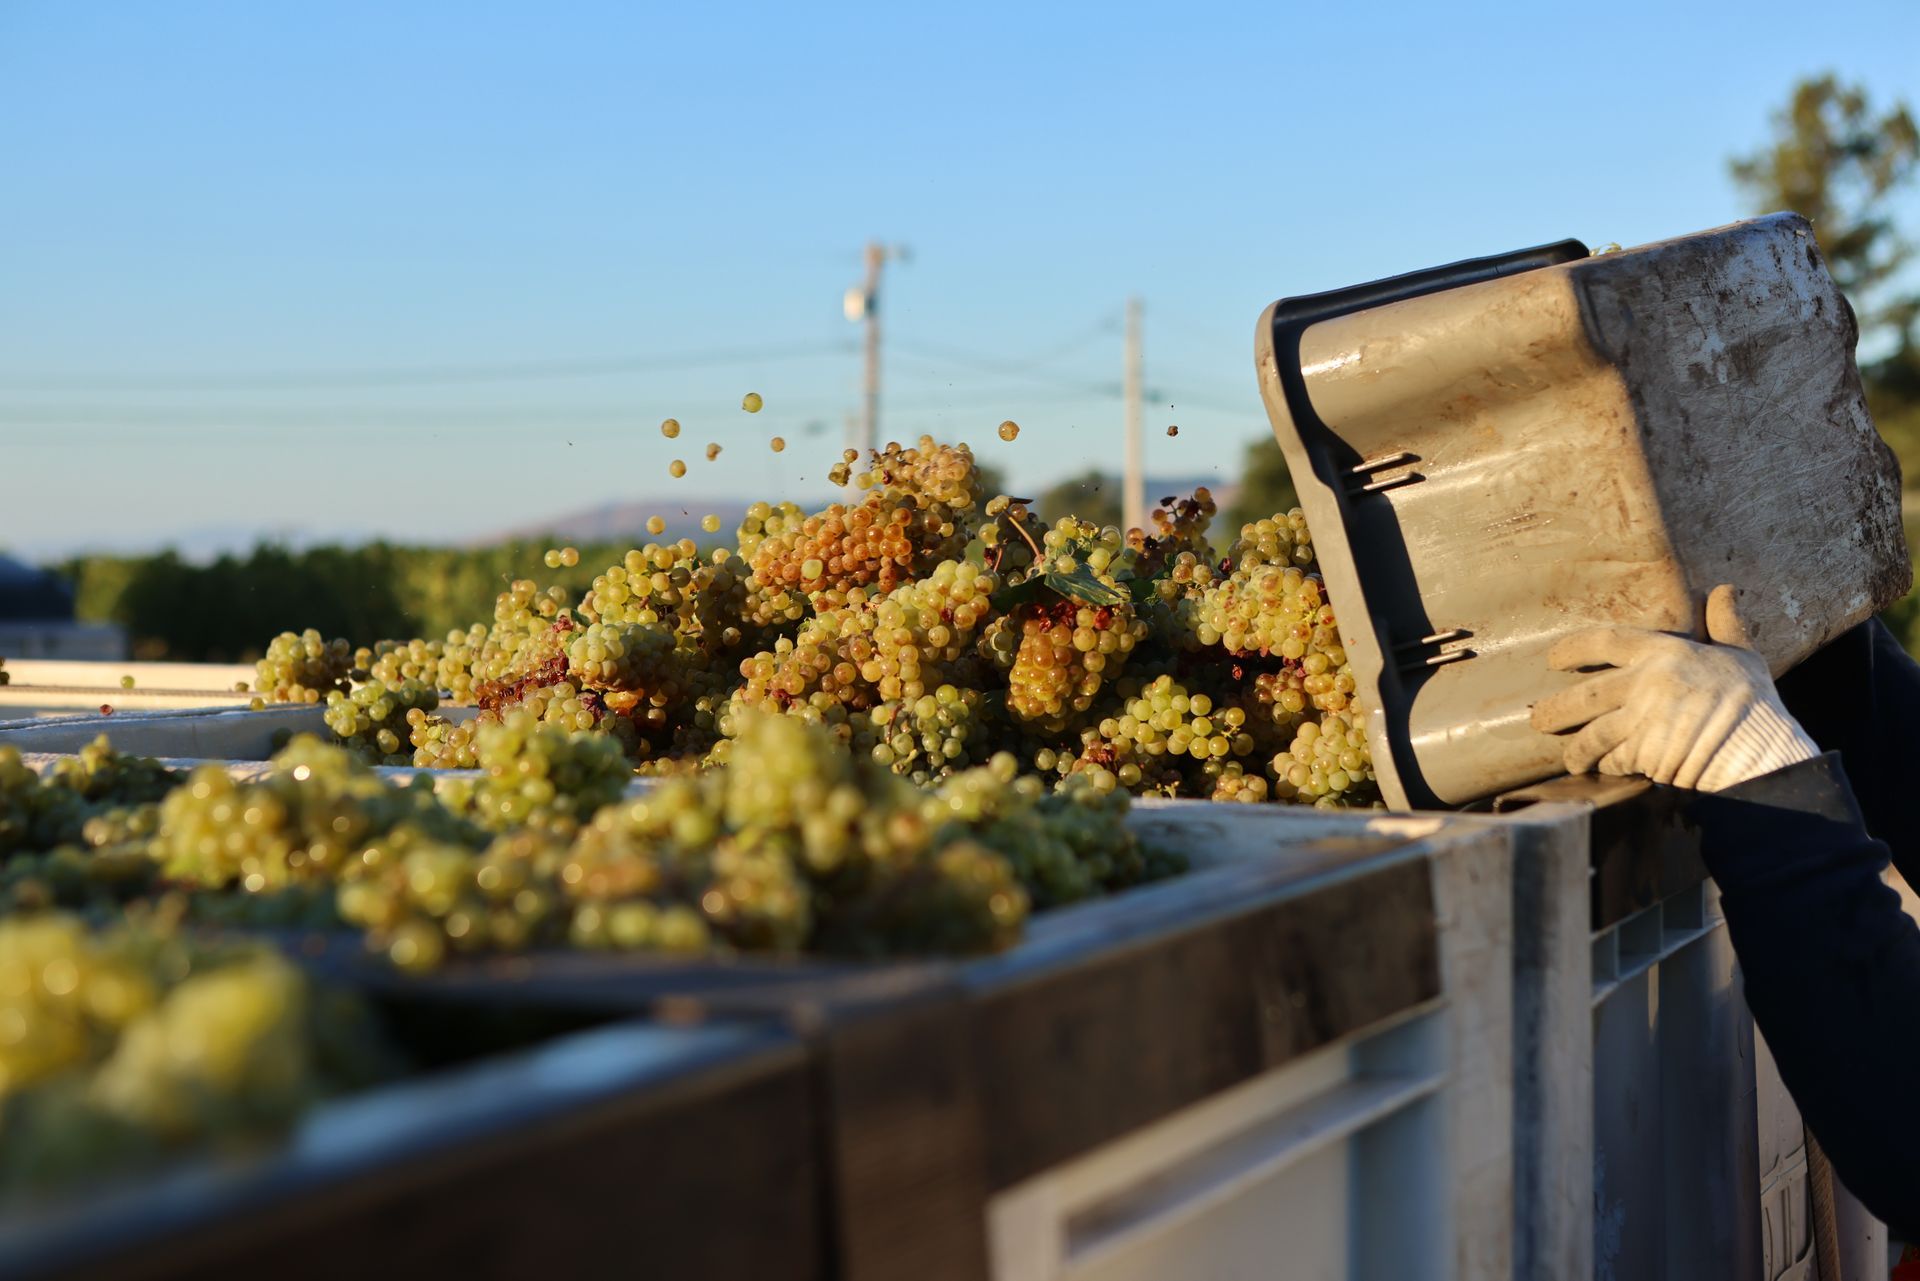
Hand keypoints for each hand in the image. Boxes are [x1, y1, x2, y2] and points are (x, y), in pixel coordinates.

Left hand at [1530, 584, 1818, 791]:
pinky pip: (1613, 760)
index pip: (1604, 641)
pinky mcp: (1644, 754)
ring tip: (1570, 759)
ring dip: (1576, 750)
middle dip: (1556, 710)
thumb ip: (1725, 626)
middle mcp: (1647, 683)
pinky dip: (1606, 767)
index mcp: (1665, 652)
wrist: (1764, 752)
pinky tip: (1604, 770)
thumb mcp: (1742, 656)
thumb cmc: (1756, 705)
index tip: (1552, 660)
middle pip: (1585, 695)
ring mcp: (1642, 719)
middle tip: (1538, 720)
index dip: (1572, 649)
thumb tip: (1724, 590)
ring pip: (1592, 735)